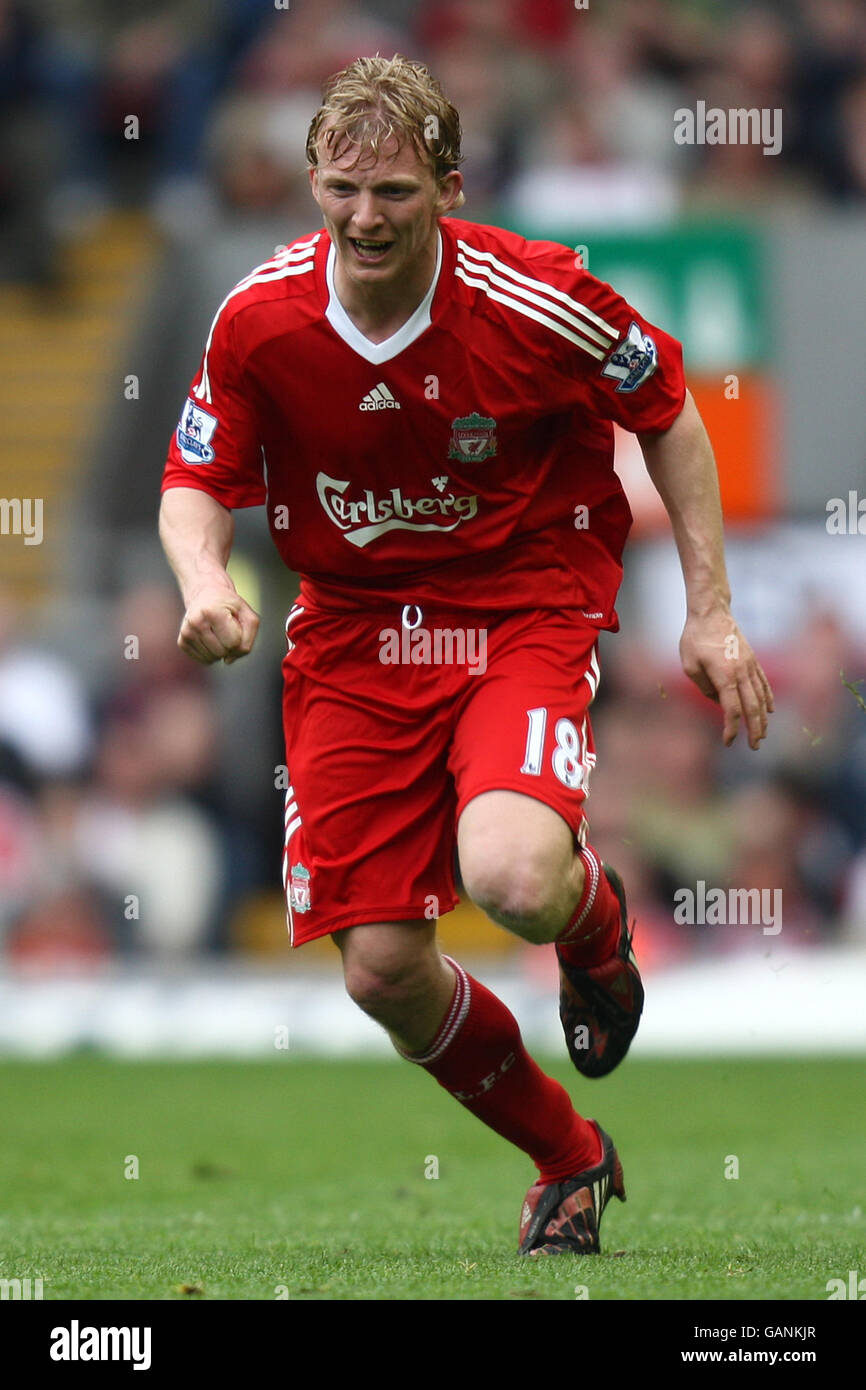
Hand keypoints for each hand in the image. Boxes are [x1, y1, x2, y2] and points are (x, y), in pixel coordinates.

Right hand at [178, 584, 259, 665]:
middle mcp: (196, 622)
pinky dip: (212, 653)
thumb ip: (248, 640)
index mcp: (212, 612)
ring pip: (213, 659)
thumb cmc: (230, 606)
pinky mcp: (182, 642)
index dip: (240, 638)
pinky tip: (210, 638)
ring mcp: (186, 633)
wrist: (205, 595)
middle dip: (230, 645)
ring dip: (221, 650)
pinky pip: (204, 660)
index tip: (235, 624)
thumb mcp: (248, 615)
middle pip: (223, 653)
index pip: (234, 644)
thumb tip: (228, 661)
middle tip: (227, 628)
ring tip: (218, 632)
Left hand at [679, 610, 773, 748]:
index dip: (731, 728)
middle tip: (754, 747)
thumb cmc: (695, 638)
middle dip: (754, 730)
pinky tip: (770, 710)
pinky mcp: (753, 659)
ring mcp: (750, 665)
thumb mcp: (689, 665)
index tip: (728, 742)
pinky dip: (768, 698)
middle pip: (752, 707)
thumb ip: (703, 687)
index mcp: (725, 675)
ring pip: (761, 697)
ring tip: (762, 734)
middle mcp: (742, 672)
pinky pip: (763, 683)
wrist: (712, 611)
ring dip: (763, 718)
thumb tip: (717, 702)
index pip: (732, 709)